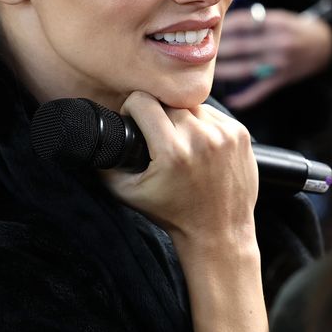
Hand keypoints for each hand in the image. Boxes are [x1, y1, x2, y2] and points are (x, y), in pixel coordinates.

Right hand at [100, 91, 257, 242]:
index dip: (132, 108)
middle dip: (157, 115)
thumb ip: (105, 164)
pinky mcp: (240, 133)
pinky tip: (199, 146)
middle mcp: (201, 138)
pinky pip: (212, 114)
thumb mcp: (128, 193)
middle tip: (157, 138)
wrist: (219, 231)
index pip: (143, 100)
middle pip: (167, 102)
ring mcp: (225, 134)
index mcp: (173, 151)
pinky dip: (202, 124)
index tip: (134, 121)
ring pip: (191, 105)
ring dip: (181, 117)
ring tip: (179, 143)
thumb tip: (91, 138)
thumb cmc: (173, 214)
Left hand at [215, 6, 331, 109]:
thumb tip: (222, 23)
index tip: (206, 28)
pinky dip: (245, 97)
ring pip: (246, 68)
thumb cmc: (297, 28)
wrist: (327, 44)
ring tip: (206, 71)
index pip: (243, 23)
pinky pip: (261, 90)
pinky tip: (231, 100)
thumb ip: (255, 20)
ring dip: (224, 71)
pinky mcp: (283, 78)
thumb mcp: (280, 16)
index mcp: (276, 23)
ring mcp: (280, 63)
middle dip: (218, 49)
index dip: (222, 26)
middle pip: (240, 46)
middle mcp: (278, 42)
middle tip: (197, 50)